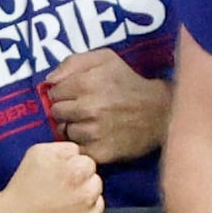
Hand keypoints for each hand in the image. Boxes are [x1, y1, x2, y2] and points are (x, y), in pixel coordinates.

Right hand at [0, 140, 104, 212]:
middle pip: (96, 182)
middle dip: (82, 185)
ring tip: (60, 207)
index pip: (88, 163)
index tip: (59, 176)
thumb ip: (65, 148)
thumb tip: (80, 153)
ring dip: (85, 203)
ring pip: (98, 203)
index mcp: (77, 171)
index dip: (73, 168)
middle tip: (59, 192)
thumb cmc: (22, 187)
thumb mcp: (38, 154)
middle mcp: (87, 194)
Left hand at [44, 49, 171, 164]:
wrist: (162, 113)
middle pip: (57, 112)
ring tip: (92, 123)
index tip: (77, 95)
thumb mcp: (106, 59)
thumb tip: (49, 80)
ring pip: (65, 132)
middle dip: (67, 110)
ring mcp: (95, 132)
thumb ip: (73, 62)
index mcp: (87, 83)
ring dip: (74, 128)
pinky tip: (95, 138)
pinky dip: (82, 145)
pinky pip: (77, 149)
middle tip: (84, 109)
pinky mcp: (101, 152)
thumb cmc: (129, 83)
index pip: (54, 92)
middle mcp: (89, 108)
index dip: (64, 92)